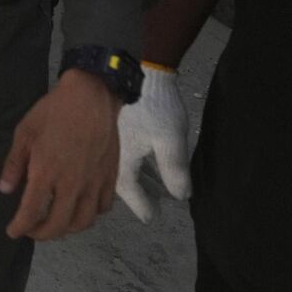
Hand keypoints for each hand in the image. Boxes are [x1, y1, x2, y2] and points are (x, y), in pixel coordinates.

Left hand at [0, 69, 120, 239]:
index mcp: (46, 173)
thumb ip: (14, 164)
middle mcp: (71, 184)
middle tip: (32, 231)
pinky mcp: (109, 178)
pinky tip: (80, 208)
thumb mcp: (24, 133)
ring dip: (67, 229)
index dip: (20, 227)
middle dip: (42, 234)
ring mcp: (93, 183)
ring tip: (56, 224)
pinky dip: (91, 215)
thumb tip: (5, 190)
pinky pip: (103, 207)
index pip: (31, 213)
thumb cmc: (54, 111)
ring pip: (83, 221)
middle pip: (58, 225)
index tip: (13, 232)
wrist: (91, 97)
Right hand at [115, 64, 191, 221]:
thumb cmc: (153, 108)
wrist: (137, 72)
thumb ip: (174, 171)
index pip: (131, 194)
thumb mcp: (170, 141)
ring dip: (141, 180)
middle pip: (124, 184)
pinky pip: (124, 156)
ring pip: (124, 169)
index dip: (144, 207)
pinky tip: (148, 162)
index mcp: (121, 162)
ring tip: (158, 188)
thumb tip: (180, 196)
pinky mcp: (116, 131)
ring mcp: (111, 143)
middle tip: (156, 206)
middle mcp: (110, 156)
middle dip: (142, 195)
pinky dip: (138, 165)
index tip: (152, 219)